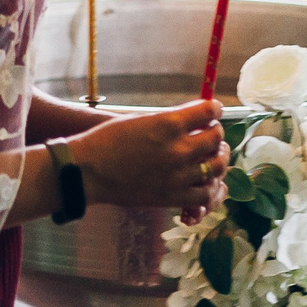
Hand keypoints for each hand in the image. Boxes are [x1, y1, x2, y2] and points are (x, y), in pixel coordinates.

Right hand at [68, 100, 229, 215]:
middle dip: (217, 133)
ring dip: (219, 159)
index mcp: (169, 123)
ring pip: (217, 167)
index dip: (215, 109)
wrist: (87, 171)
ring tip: (215, 156)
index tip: (213, 110)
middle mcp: (178, 149)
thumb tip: (193, 121)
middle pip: (216, 138)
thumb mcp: (141, 119)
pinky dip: (211, 188)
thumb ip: (170, 121)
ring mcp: (178, 176)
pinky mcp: (172, 197)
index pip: (209, 111)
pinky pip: (205, 195)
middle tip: (212, 132)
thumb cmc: (107, 140)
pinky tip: (208, 181)